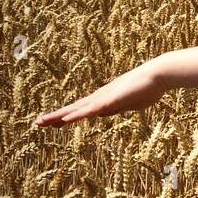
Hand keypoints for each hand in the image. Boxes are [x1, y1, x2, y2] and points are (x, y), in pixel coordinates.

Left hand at [34, 60, 168, 126]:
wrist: (158, 74)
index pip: (81, 109)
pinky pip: (90, 110)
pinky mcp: (110, 100)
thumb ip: (116, 109)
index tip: (54, 122)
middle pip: (73, 108)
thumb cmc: (149, 88)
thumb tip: (102, 114)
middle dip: (56, 116)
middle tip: (38, 123)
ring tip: (42, 122)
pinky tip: (65, 120)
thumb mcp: (130, 104)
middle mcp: (100, 97)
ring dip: (59, 116)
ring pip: (77, 109)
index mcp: (105, 99)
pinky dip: (77, 115)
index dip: (67, 116)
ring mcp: (104, 98)